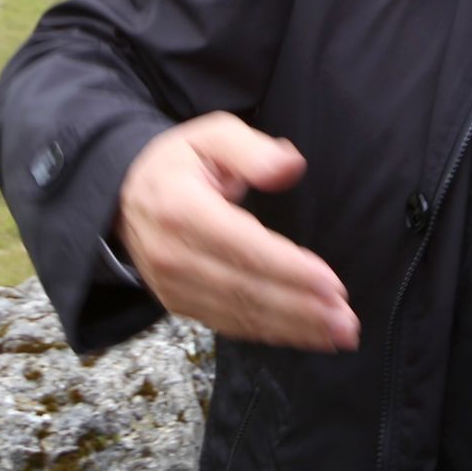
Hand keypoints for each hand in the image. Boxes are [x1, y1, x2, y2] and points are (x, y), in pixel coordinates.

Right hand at [116, 112, 358, 351]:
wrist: (124, 195)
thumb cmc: (179, 163)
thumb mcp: (212, 135)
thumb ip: (251, 149)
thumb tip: (290, 166)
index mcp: (180, 209)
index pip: (242, 247)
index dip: (289, 269)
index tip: (333, 284)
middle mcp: (172, 255)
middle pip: (245, 289)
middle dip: (302, 309)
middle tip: (347, 321)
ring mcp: (172, 286)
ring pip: (240, 314)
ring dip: (293, 328)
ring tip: (339, 333)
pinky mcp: (178, 304)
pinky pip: (229, 325)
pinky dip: (270, 334)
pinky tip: (306, 335)